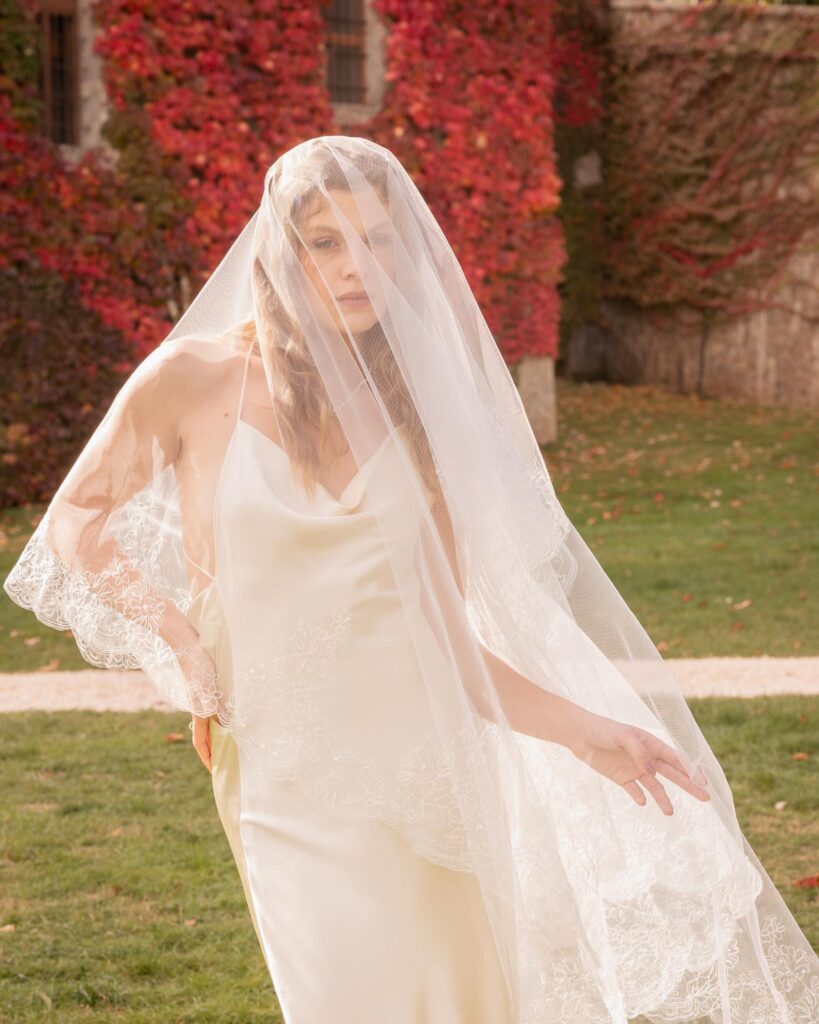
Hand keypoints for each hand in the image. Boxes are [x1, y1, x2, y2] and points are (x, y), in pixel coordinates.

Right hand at [173, 637, 220, 774]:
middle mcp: (199, 708)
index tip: (214, 771)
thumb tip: (223, 728)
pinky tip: (229, 719)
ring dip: (219, 736)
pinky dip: (221, 720)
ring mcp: (202, 700)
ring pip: (210, 724)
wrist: (189, 645)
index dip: (207, 757)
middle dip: (214, 751)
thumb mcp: (208, 689)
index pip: (201, 741)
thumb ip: (213, 707)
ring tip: (231, 745)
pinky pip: (214, 711)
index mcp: (198, 711)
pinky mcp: (206, 690)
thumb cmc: (199, 666)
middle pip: (206, 736)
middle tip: (226, 762)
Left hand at [570, 711, 709, 814]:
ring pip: (654, 786)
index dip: (690, 769)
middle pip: (672, 774)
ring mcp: (634, 768)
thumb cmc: (603, 730)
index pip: (675, 758)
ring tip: (670, 813)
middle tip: (706, 798)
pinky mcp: (621, 778)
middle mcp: (646, 758)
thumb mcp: (622, 736)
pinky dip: (638, 797)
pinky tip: (642, 802)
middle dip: (688, 785)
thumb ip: (639, 752)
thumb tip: (653, 771)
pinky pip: (634, 790)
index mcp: (650, 744)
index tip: (703, 781)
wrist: (579, 734)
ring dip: (663, 798)